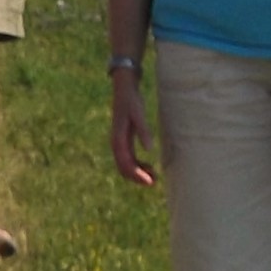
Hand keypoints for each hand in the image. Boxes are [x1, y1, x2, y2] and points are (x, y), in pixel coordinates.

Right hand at [110, 72, 155, 186]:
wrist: (124, 88)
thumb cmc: (132, 100)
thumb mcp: (138, 113)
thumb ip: (143, 130)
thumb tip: (149, 149)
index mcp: (118, 138)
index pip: (126, 163)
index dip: (137, 175)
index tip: (150, 181)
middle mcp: (116, 143)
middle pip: (124, 168)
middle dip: (137, 177)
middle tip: (154, 182)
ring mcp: (120, 142)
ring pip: (125, 165)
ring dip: (137, 172)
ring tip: (154, 176)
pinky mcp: (124, 139)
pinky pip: (129, 158)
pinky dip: (137, 165)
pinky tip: (149, 165)